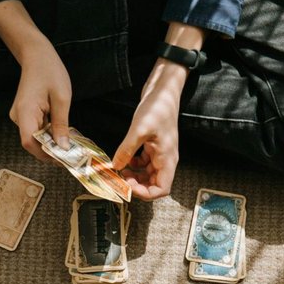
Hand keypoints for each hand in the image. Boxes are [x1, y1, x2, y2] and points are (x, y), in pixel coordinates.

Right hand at [11, 39, 72, 163]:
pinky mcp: (25, 115)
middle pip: (33, 143)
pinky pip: (36, 130)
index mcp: (25, 112)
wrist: (36, 55)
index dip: (45, 154)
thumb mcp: (61, 98)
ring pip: (35, 138)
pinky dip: (49, 135)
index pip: (29, 142)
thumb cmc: (49, 71)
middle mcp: (18, 116)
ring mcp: (20, 116)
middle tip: (72, 156)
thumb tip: (63, 147)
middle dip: (51, 152)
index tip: (63, 159)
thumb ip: (61, 124)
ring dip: (51, 144)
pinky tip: (62, 135)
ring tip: (70, 146)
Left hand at [112, 61, 184, 199]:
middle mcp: (165, 159)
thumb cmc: (159, 107)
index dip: (145, 193)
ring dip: (134, 176)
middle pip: (153, 184)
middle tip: (121, 179)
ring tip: (120, 170)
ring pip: (147, 174)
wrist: (163, 90)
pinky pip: (143, 163)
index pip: (162, 189)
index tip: (129, 187)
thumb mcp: (140, 129)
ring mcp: (159, 153)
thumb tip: (116, 166)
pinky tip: (124, 159)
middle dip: (137, 185)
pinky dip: (133, 165)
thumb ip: (127, 150)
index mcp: (167, 159)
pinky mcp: (152, 146)